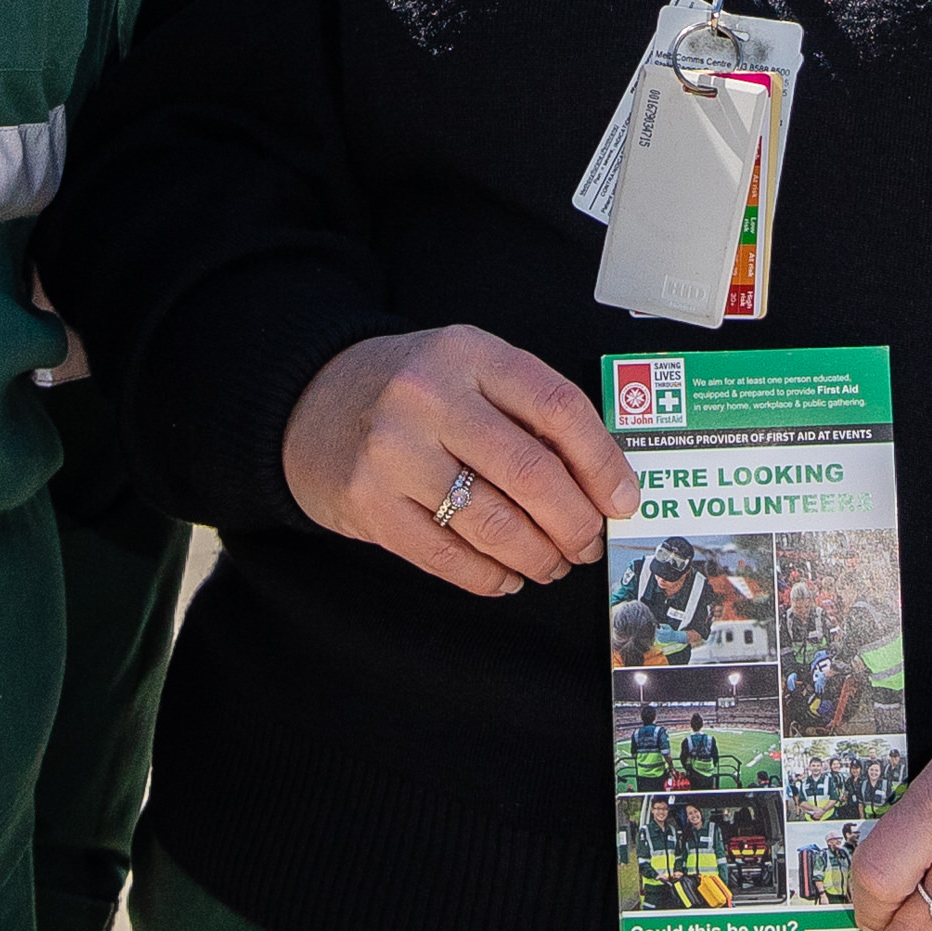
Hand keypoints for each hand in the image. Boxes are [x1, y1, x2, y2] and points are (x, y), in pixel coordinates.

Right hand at [286, 327, 634, 595]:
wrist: (308, 401)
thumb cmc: (409, 391)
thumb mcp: (469, 371)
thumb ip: (525, 411)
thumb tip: (598, 482)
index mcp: (470, 354)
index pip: (557, 407)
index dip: (602, 462)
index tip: (623, 500)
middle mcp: (430, 397)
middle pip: (531, 473)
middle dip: (575, 523)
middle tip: (588, 544)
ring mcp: (393, 451)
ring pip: (493, 523)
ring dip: (537, 556)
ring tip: (553, 564)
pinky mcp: (367, 503)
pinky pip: (446, 556)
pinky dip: (489, 576)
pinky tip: (507, 576)